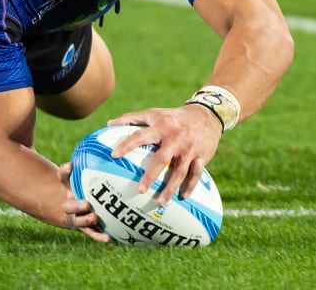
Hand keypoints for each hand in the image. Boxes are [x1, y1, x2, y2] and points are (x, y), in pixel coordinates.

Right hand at [57, 162, 110, 242]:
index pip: (63, 177)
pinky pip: (90, 232)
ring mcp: (75, 216)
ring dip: (85, 220)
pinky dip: (98, 236)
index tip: (70, 166)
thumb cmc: (78, 186)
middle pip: (68, 205)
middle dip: (76, 205)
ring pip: (77, 220)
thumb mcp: (80, 176)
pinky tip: (109, 239)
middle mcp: (68, 203)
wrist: (64, 206)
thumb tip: (109, 147)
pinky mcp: (83, 227)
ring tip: (94, 218)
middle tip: (86, 204)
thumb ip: (90, 165)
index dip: (65, 171)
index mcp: (66, 188)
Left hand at [107, 105, 222, 204]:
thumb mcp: (154, 113)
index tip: (114, 155)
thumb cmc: (173, 116)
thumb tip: (109, 124)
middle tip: (140, 190)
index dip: (127, 145)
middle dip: (151, 175)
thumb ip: (131, 118)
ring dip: (170, 188)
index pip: (140, 136)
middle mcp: (175, 138)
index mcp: (161, 127)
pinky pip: (195, 174)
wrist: (206, 115)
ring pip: (180, 172)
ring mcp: (189, 149)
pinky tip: (182, 197)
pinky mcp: (202, 157)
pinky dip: (189, 187)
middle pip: (161, 159)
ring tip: (159, 202)